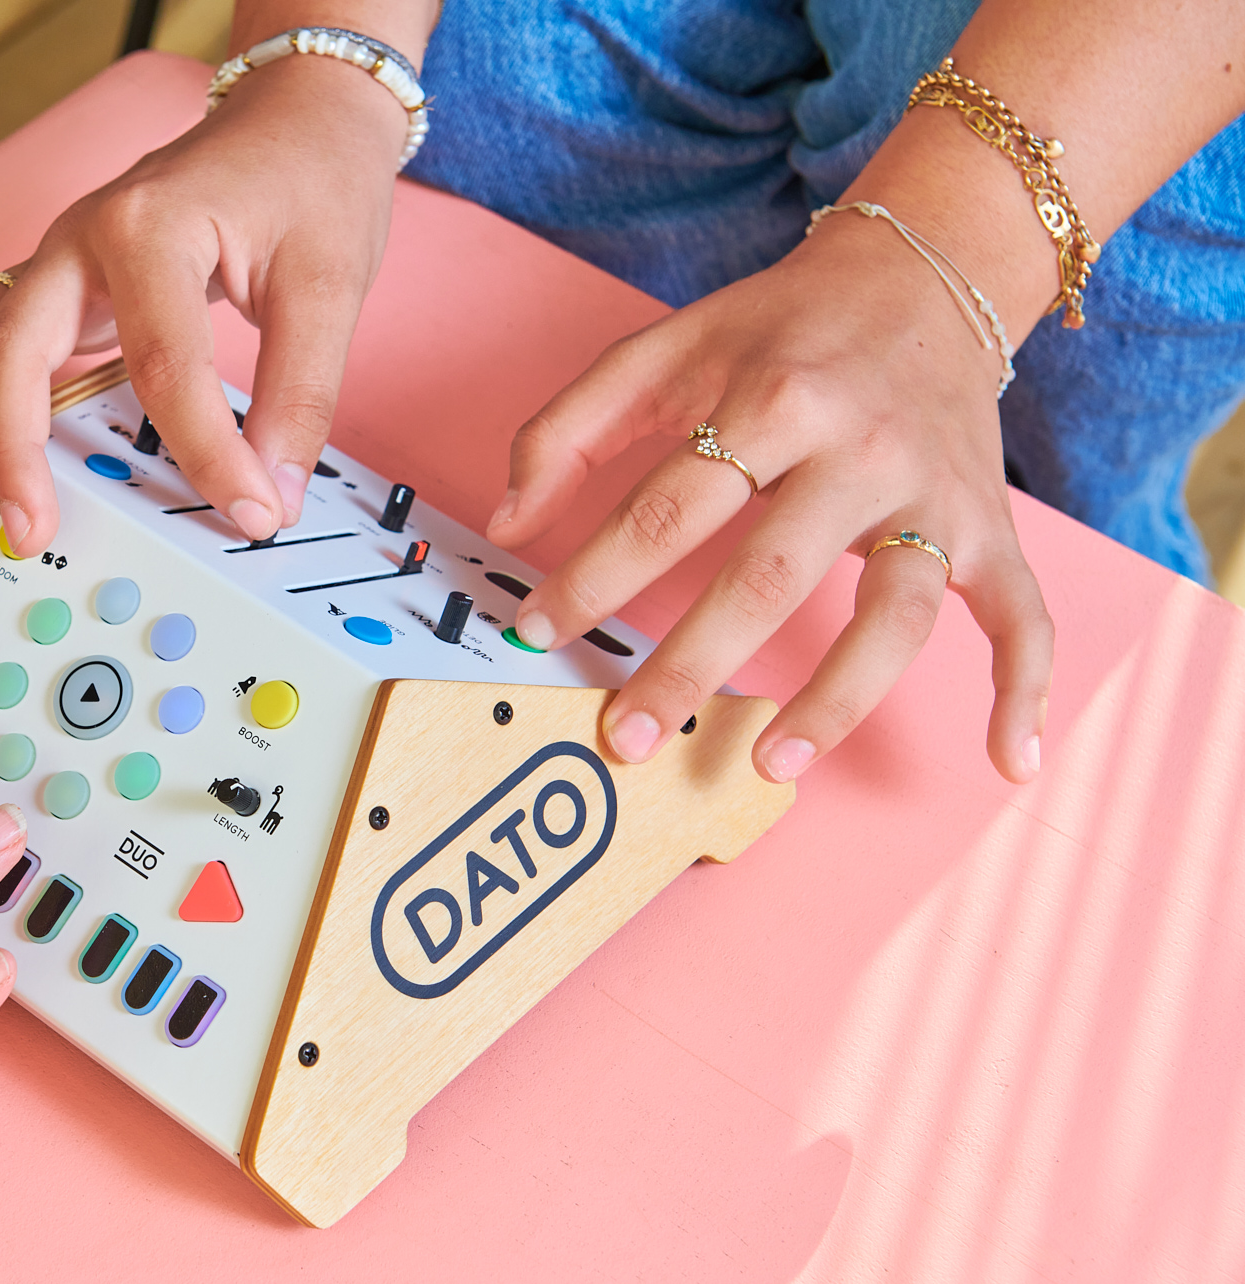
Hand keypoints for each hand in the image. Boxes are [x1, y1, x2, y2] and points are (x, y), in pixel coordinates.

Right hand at [0, 52, 409, 554]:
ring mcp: (58, 261)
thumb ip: (299, 395)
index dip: (203, 451)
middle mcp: (83, 239)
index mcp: (150, 228)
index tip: (243, 513)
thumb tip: (271, 494)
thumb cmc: (305, 183)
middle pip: (12, 344)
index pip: (162, 364)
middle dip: (7, 443)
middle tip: (27, 523)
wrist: (292, 118)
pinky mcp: (58, 287)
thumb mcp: (330, 284)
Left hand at [491, 212, 1053, 784]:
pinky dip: (1024, 690)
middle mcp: (861, 449)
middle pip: (769, 575)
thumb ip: (568, 427)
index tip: (539, 631)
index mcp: (772, 399)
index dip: (594, 577)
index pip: (668, 508)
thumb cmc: (776, 329)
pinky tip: (1010, 762)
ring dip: (837, 700)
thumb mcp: (663, 348)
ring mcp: (934, 495)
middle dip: (690, 665)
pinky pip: (1021, 615)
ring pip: (895, 614)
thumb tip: (506, 519)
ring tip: (770, 764)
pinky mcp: (990, 525)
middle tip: (623, 736)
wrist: (922, 272)